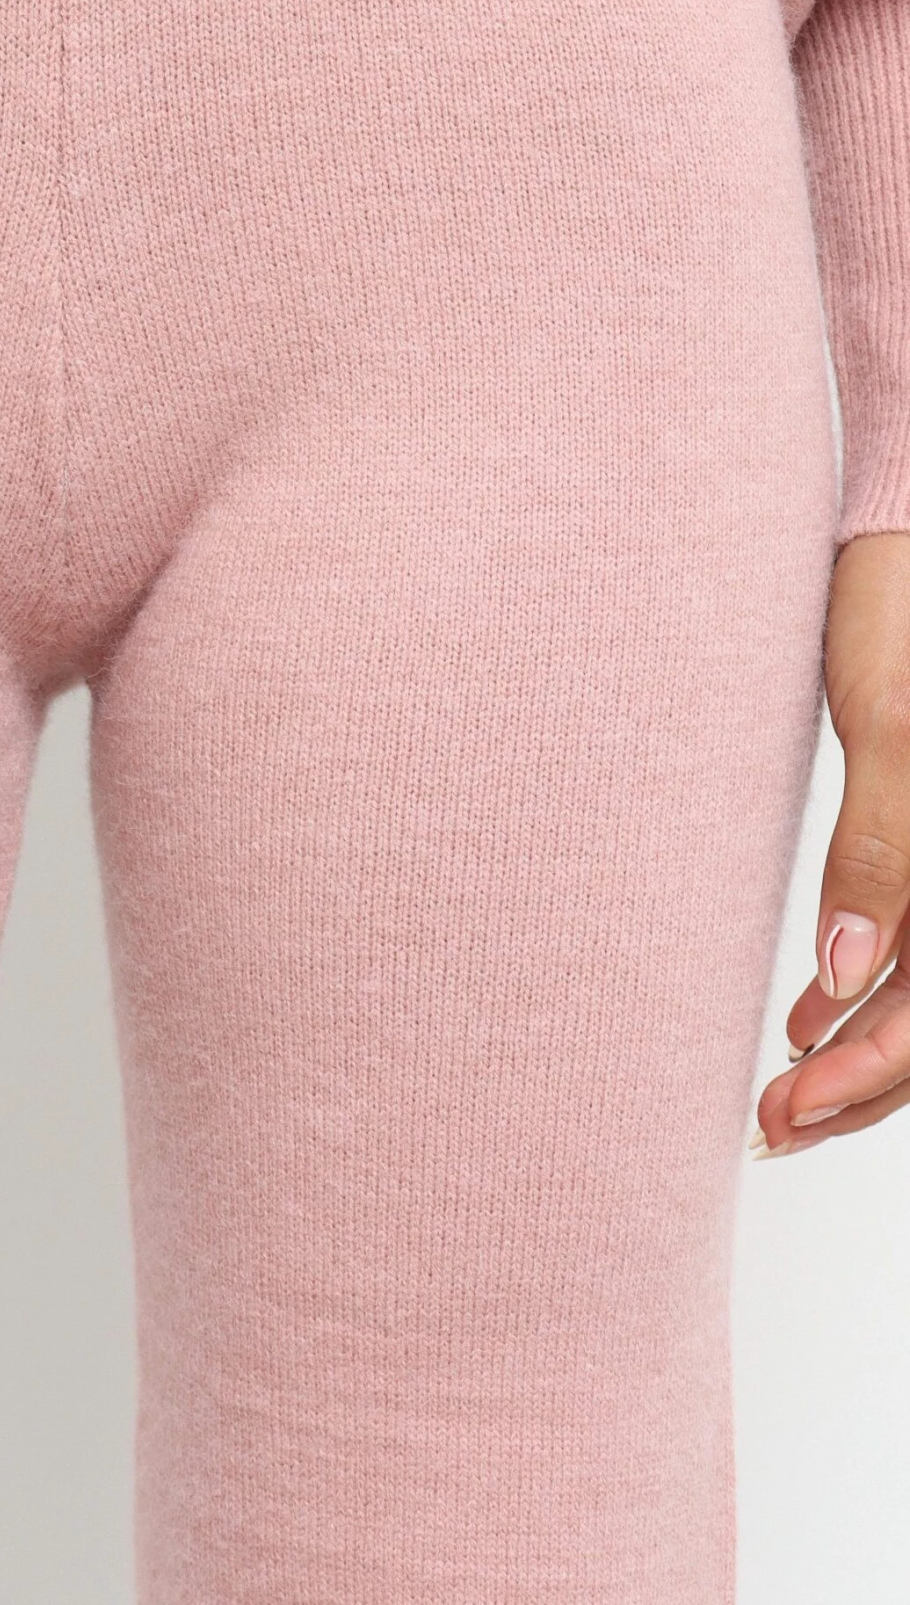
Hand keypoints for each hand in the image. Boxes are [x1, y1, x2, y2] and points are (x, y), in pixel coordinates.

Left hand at [751, 531, 909, 1158]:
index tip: (790, 1104)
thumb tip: (843, 982)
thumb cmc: (899, 610)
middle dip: (860, 1085)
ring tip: (778, 1099)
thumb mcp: (892, 723)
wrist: (897, 540)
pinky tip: (804, 1022)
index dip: (874, 1071)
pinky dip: (863, 997)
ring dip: (858, 1055)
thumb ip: (885, 847)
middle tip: (770, 1126)